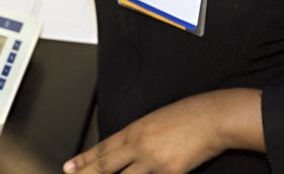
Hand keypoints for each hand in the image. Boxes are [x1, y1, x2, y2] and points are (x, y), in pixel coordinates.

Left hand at [63, 89, 263, 173]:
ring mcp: (153, 161)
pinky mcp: (169, 172)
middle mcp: (139, 145)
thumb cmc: (191, 114)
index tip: (69, 168)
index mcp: (136, 129)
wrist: (214, 115)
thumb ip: (140, 135)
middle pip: (105, 166)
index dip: (84, 160)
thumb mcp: (157, 118)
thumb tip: (126, 148)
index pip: (103, 148)